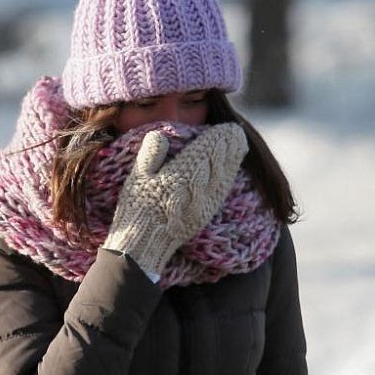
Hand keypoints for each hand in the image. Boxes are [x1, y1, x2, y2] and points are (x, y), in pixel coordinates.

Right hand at [101, 123, 247, 278]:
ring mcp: (205, 203)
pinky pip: (222, 191)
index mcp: (181, 176)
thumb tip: (161, 134)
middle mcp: (199, 189)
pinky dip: (229, 177)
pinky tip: (230, 170)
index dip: (218, 138)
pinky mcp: (206, 214)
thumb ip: (150, 154)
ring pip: (225, 176)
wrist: (144, 246)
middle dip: (229, 145)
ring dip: (233, 159)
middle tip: (236, 131)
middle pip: (220, 162)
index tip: (225, 127)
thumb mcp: (136, 177)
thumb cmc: (137, 208)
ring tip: (238, 144)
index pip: (206, 151)